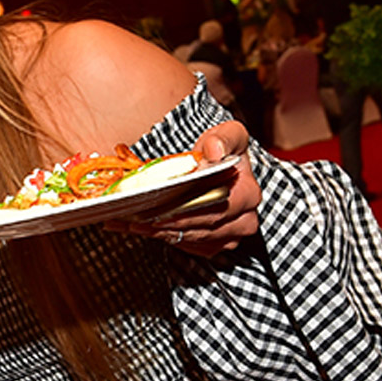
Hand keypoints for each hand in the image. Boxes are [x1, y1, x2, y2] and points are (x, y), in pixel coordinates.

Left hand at [125, 120, 260, 256]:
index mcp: (248, 194)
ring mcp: (230, 236)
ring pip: (191, 239)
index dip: (186, 212)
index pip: (215, 209)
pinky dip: (164, 237)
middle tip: (137, 220)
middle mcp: (244, 220)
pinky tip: (142, 228)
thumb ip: (223, 138)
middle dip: (167, 225)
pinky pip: (189, 246)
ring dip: (160, 233)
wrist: (218, 164)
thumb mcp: (227, 134)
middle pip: (201, 228)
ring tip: (133, 223)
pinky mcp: (215, 244)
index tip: (159, 211)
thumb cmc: (222, 149)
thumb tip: (214, 152)